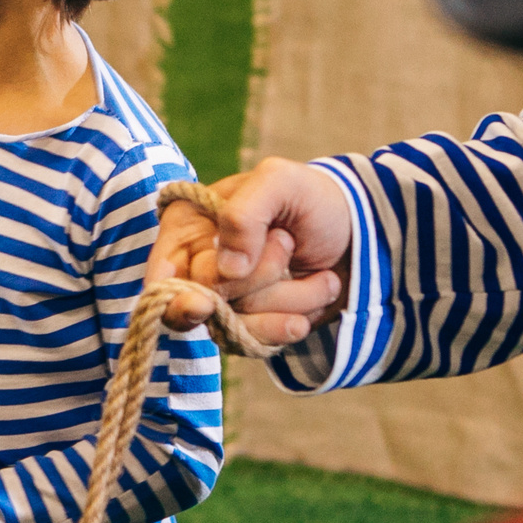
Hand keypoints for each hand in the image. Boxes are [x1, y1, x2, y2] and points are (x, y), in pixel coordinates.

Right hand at [149, 158, 353, 347]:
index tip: (203, 305)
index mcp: (190, 226)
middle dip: (257, 279)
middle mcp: (199, 266)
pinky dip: (290, 322)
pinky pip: (255, 341)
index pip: (163, 272)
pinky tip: (314, 299)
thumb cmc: (313, 199)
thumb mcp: (280, 182)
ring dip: (287, 298)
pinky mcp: (250, 326)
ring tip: (319, 271)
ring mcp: (225, 301)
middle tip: (289, 243)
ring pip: (234, 324)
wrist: (360, 236)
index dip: (174, 294)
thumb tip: (227, 270)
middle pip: (203, 300)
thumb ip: (244, 213)